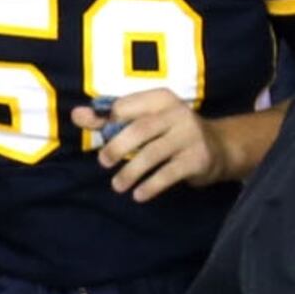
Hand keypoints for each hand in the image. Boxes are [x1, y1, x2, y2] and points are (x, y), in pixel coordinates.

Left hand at [72, 86, 224, 202]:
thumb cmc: (171, 132)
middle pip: (140, 129)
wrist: (219, 148)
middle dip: (117, 147)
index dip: (108, 120)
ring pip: (154, 153)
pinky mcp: (198, 158)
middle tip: (103, 162)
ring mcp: (190, 135)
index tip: (98, 137)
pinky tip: (139, 195)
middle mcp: (177, 113)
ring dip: (131, 172)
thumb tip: (76, 115)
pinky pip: (170, 173)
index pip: (128, 106)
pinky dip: (151, 185)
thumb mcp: (145, 120)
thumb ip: (110, 119)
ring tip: (118, 186)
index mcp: (160, 98)